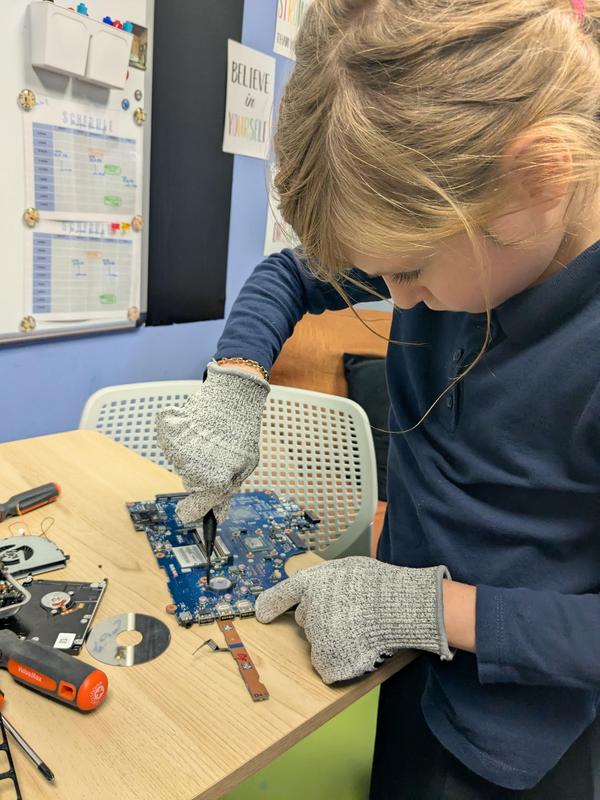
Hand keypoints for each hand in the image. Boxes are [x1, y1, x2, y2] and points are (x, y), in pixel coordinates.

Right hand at [155, 362, 269, 523]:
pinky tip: (196, 431)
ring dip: (194, 457)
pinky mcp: (168, 437)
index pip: (196, 508)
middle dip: (202, 477)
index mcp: (215, 482)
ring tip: (208, 439)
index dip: (194, 510)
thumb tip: (217, 515)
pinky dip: (181, 442)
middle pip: (191, 485)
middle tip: (216, 457)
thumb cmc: (241, 433)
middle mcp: (193, 471)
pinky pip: (171, 449)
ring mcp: (178, 454)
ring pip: (182, 466)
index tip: (188, 513)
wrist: (231, 398)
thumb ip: (228, 490)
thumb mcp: (245, 466)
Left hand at [255, 556, 451, 683]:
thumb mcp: (348, 569)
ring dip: (334, 640)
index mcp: (311, 583)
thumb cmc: (380, 586)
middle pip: (306, 621)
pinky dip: (341, 663)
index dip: (270, 605)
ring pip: (319, 643)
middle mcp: (307, 609)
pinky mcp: (327, 661)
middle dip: (322, 619)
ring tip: (360, 629)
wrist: (398, 607)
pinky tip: (359, 649)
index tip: (262, 614)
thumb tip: (320, 592)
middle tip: (350, 614)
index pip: (281, 595)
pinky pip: (328, 665)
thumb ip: (327, 581)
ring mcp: (316, 636)